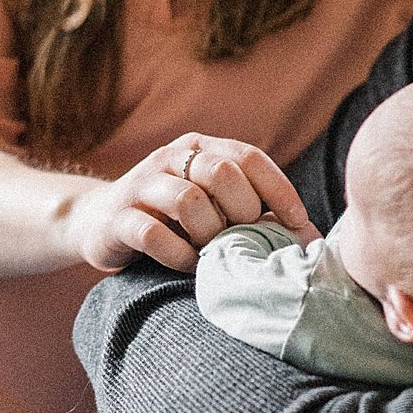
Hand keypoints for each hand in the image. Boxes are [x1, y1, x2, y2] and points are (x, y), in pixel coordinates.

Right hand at [64, 134, 319, 273]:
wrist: (99, 222)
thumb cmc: (174, 219)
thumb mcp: (213, 204)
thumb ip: (253, 212)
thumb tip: (312, 239)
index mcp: (201, 147)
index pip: (249, 157)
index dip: (278, 190)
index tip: (297, 224)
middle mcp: (171, 158)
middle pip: (220, 172)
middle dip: (242, 211)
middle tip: (244, 240)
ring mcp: (142, 185)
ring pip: (188, 201)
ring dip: (209, 234)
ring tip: (212, 253)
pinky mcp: (118, 218)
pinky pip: (153, 235)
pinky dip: (178, 255)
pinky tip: (187, 265)